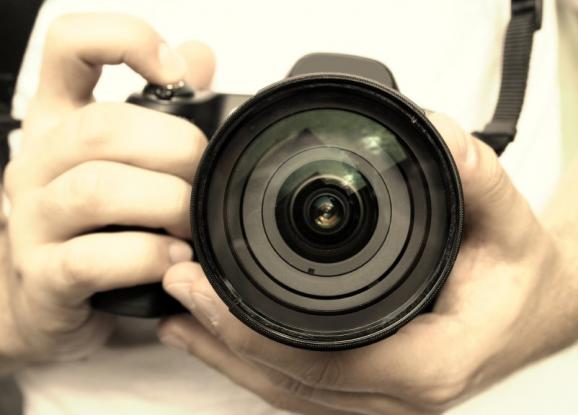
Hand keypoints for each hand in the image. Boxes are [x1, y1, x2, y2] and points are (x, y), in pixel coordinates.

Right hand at [1, 13, 214, 363]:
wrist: (48, 304)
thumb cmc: (96, 226)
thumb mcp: (125, 160)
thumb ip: (163, 107)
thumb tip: (198, 55)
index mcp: (61, 120)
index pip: (71, 46)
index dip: (124, 40)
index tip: (174, 70)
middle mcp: (38, 161)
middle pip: (103, 127)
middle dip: (177, 152)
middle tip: (205, 181)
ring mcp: (32, 220)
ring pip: (97, 190)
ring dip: (166, 205)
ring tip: (192, 224)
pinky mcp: (43, 276)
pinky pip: (95, 259)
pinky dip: (147, 256)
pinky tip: (173, 259)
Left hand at [159, 113, 564, 413]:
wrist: (540, 306)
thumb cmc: (520, 273)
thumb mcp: (509, 221)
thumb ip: (479, 179)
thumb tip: (442, 136)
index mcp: (432, 361)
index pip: (325, 362)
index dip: (253, 331)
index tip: (204, 287)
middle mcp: (404, 395)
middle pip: (291, 384)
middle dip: (223, 341)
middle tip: (176, 288)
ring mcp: (385, 400)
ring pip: (289, 394)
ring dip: (228, 357)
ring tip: (179, 316)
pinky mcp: (373, 391)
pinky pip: (302, 390)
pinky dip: (255, 365)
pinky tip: (221, 339)